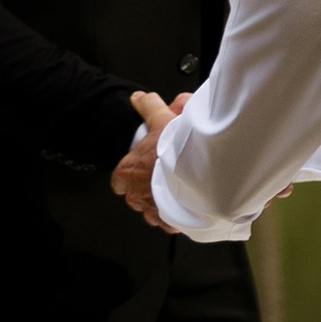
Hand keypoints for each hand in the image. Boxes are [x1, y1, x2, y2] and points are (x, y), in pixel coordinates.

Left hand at [111, 88, 186, 230]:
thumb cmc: (179, 153)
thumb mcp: (161, 119)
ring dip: (161, 202)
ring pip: (151, 210)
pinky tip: (186, 204)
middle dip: (147, 187)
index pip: (118, 178)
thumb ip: (148, 107)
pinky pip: (168, 223)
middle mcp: (137, 195)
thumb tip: (139, 98)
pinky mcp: (170, 222)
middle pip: (134, 195)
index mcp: (129, 172)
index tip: (141, 166)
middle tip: (163, 175)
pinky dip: (176, 216)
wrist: (202, 177)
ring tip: (176, 190)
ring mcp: (153, 211)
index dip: (129, 172)